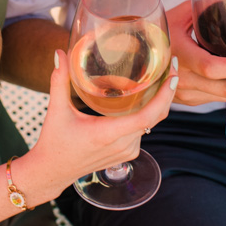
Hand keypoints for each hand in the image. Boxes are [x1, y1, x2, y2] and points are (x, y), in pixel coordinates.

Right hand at [23, 49, 177, 200]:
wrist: (52, 171)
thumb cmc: (54, 142)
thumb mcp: (56, 111)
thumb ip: (59, 81)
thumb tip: (60, 54)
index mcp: (108, 134)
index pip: (146, 117)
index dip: (163, 97)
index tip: (172, 77)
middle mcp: (123, 145)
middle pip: (155, 118)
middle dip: (168, 93)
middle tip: (172, 68)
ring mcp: (127, 151)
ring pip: (151, 124)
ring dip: (159, 103)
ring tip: (161, 78)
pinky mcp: (128, 153)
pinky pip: (144, 130)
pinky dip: (149, 114)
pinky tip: (147, 98)